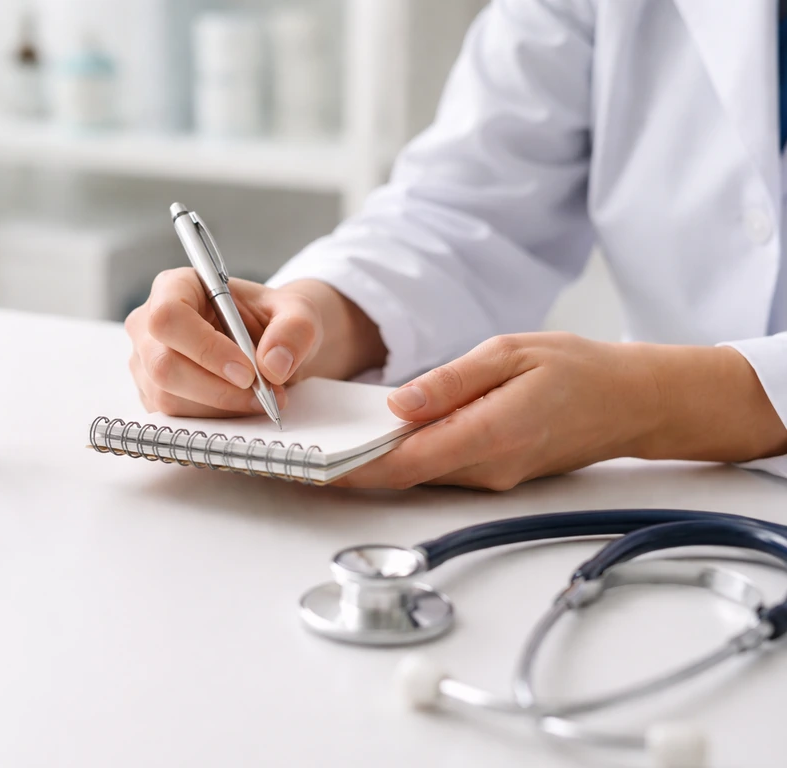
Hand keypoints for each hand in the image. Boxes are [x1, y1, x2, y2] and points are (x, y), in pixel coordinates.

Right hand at [125, 268, 321, 416]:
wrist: (270, 345)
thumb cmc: (274, 320)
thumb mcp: (298, 313)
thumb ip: (294, 330)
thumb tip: (274, 365)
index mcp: (176, 287)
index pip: (169, 317)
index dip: (204, 348)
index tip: (247, 371)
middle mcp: (149, 324)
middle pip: (163, 365)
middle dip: (217, 389)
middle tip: (262, 394)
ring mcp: (146, 362)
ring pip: (169, 398)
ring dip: (221, 408)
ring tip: (262, 399)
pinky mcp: (153, 394)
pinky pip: (175, 417)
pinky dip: (215, 419)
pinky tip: (242, 406)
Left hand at [336, 332, 786, 490]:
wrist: (631, 402)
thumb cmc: (576, 369)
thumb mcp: (509, 354)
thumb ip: (450, 382)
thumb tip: (397, 407)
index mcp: (488, 434)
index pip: (403, 463)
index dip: (351, 469)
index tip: (309, 468)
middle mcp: (487, 469)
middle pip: (402, 476)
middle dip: (350, 470)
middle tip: (301, 453)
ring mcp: (491, 478)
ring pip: (418, 476)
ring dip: (373, 465)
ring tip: (325, 442)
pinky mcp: (493, 474)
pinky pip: (438, 470)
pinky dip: (403, 459)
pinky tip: (378, 439)